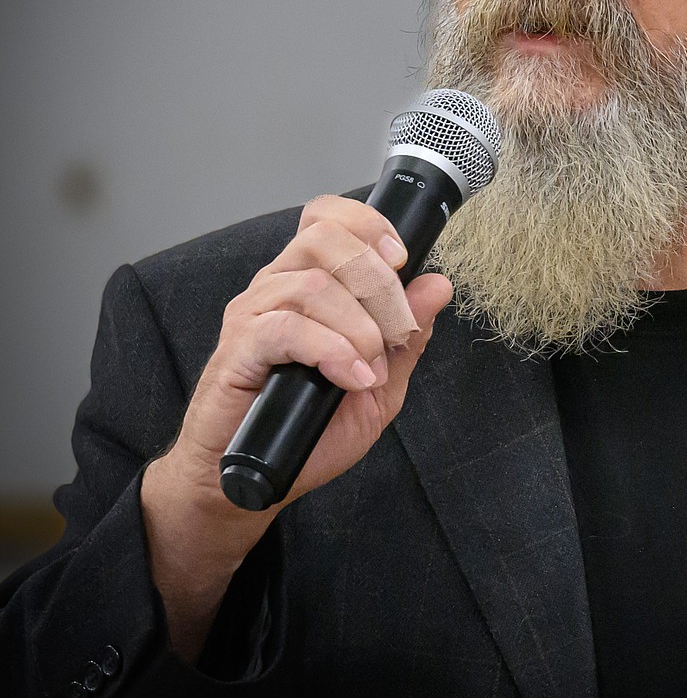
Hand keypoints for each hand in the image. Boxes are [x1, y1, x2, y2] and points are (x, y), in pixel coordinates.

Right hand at [141, 195, 452, 657]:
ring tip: (371, 368)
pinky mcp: (237, 350)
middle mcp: (277, 286)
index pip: (328, 217)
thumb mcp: (380, 385)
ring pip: (313, 284)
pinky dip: (331, 351)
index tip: (402, 258)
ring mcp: (253, 314)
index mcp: (309, 281)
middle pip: (325, 238)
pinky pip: (285, 328)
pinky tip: (351, 378)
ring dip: (359, 326)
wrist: (254, 479)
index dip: (368, 224)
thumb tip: (438, 285)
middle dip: (378, 281)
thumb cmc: (310, 430)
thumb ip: (407, 336)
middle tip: (396, 330)